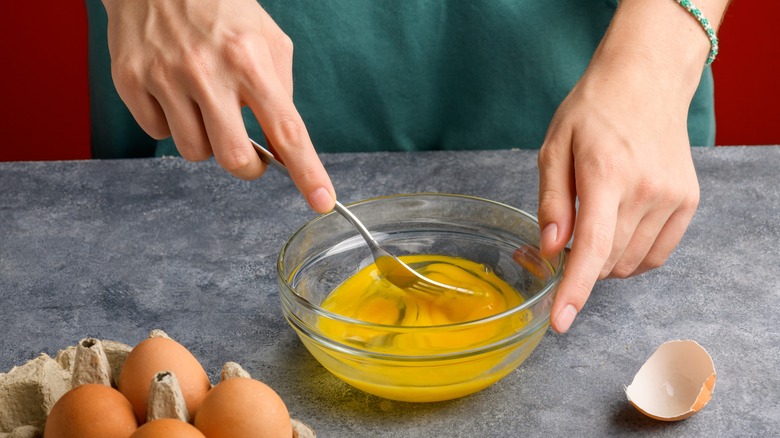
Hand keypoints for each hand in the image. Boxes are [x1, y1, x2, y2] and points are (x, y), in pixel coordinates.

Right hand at [101, 0, 335, 212]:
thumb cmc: (219, 8)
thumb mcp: (267, 37)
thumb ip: (279, 88)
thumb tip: (283, 141)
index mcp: (250, 59)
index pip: (286, 129)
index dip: (307, 171)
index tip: (322, 200)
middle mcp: (208, 71)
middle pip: (234, 157)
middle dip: (247, 166)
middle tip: (250, 155)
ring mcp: (165, 77)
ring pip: (194, 151)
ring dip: (206, 141)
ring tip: (204, 105)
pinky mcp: (131, 81)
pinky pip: (158, 134)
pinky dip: (171, 123)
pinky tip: (174, 93)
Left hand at [537, 49, 700, 333]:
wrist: (645, 81)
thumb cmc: (592, 111)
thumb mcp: (555, 147)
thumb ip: (552, 202)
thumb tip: (551, 250)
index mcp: (607, 174)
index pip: (593, 247)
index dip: (574, 290)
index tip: (561, 323)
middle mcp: (646, 190)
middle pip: (608, 260)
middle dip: (579, 264)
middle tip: (565, 238)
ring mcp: (673, 197)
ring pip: (631, 263)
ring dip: (605, 260)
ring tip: (594, 222)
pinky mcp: (688, 202)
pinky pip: (655, 255)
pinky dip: (631, 257)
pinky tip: (617, 231)